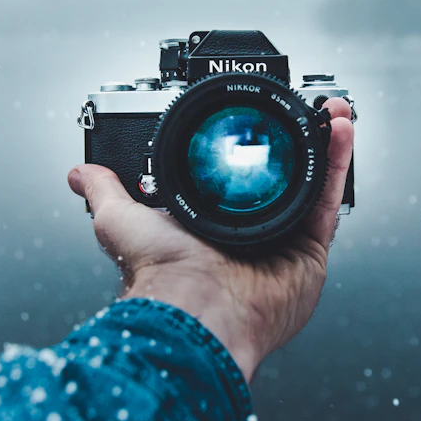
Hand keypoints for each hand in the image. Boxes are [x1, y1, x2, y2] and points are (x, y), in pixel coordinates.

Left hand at [67, 98, 354, 382]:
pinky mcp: (309, 252)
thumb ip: (106, 191)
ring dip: (323, 145)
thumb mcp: (120, 220)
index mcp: (206, 231)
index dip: (250, 150)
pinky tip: (340, 131)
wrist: (196, 310)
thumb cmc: (161, 277)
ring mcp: (281, 244)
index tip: (256, 118)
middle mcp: (247, 238)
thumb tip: (80, 173)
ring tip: (330, 111)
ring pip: (309, 184)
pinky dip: (337, 164)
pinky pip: (328, 201)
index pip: (235, 182)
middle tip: (301, 110)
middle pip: (280, 179)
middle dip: (294, 143)